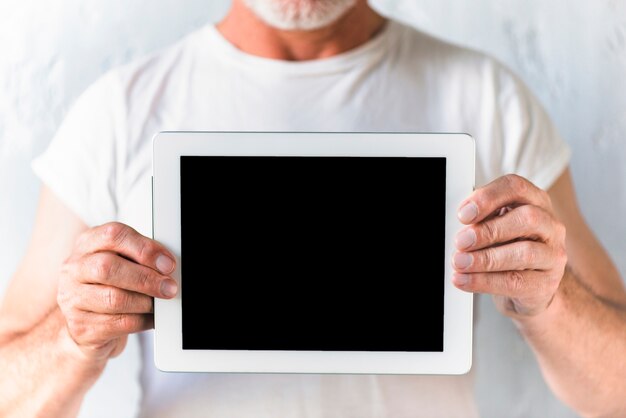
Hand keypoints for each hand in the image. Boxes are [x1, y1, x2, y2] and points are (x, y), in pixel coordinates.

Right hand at [57, 222, 177, 364]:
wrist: (87, 324)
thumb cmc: (110, 285)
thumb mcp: (122, 262)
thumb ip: (140, 257)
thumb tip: (167, 265)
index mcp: (87, 244)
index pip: (113, 235)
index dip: (144, 248)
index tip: (167, 263)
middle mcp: (74, 269)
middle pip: (108, 267)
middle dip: (145, 278)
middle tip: (169, 287)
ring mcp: (72, 298)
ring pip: (114, 299)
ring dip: (145, 302)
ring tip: (158, 303)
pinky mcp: (80, 326)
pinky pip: (118, 323)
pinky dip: (142, 320)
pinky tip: (151, 318)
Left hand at [452, 174, 566, 317]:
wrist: (529, 287)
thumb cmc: (508, 248)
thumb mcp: (495, 226)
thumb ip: (481, 219)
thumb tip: (460, 220)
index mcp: (535, 201)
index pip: (516, 187)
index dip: (488, 197)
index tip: (463, 214)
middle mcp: (550, 225)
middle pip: (527, 218)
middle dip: (489, 230)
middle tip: (461, 241)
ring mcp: (553, 255)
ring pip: (525, 253)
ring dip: (486, 258)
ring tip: (460, 262)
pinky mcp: (547, 283)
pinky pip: (517, 282)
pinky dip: (485, 281)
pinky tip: (464, 280)